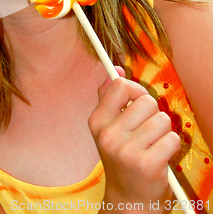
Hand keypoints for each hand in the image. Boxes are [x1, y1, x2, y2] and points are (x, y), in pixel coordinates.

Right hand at [88, 68, 180, 210]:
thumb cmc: (121, 158)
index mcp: (97, 122)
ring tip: (153, 144)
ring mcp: (127, 151)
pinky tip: (160, 157)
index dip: (135, 90)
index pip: (120, 86)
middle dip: (153, 113)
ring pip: (162, 119)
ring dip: (163, 131)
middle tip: (146, 131)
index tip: (137, 102)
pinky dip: (171, 146)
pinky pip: (173, 138)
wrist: (128, 199)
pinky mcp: (148, 165)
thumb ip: (109, 97)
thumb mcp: (107, 128)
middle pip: (146, 101)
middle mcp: (109, 135)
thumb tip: (116, 69)